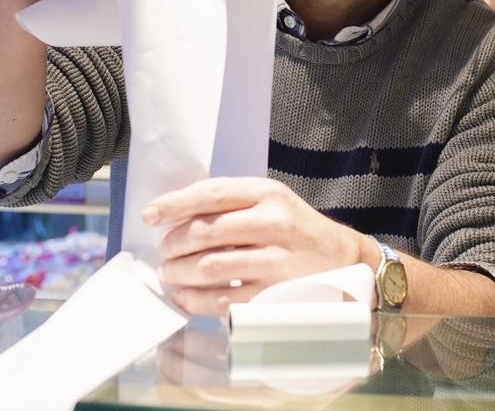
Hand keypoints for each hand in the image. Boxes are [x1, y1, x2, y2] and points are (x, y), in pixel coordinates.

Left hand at [143, 177, 367, 315]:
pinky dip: (194, 300)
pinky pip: (222, 300)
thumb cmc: (295, 228)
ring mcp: (275, 261)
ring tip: (169, 273)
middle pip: (205, 232)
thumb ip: (230, 203)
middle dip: (173, 244)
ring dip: (179, 273)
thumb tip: (174, 215)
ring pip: (209, 267)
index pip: (212, 194)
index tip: (150, 215)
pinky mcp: (274, 295)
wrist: (343, 259)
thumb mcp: (271, 200)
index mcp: (268, 194)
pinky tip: (185, 296)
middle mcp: (273, 224)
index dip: (175, 204)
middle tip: (163, 251)